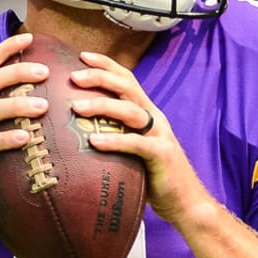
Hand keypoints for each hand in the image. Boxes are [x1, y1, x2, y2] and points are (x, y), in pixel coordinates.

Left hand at [68, 52, 212, 224]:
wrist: (185, 202)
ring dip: (102, 105)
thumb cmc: (153, 177)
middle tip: (73, 76)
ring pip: (131, 111)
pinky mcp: (161, 155)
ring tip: (76, 106)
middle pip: (128, 87)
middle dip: (100, 77)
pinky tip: (94, 141)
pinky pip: (136, 144)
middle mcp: (154, 118)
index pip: (127, 80)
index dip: (106, 65)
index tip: (82, 55)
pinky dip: (115, 141)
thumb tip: (79, 133)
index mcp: (147, 113)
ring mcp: (159, 135)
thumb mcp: (132, 151)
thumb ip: (115, 136)